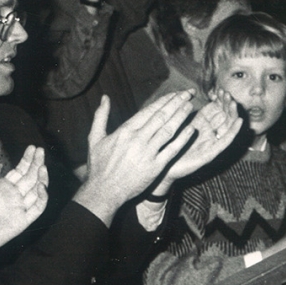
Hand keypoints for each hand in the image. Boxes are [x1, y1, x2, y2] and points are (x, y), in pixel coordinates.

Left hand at [0, 145, 48, 258]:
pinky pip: (37, 209)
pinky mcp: (21, 221)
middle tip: (41, 150)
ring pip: (36, 191)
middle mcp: (12, 197)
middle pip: (29, 177)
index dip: (27, 160)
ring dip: (41, 178)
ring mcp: (18, 208)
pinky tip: (41, 186)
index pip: (19, 172)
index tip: (33, 148)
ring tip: (42, 166)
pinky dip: (42, 198)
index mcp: (0, 188)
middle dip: (36, 164)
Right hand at [77, 92, 196, 221]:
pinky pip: (172, 150)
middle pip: (161, 117)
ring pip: (169, 130)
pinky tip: (190, 130)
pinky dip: (182, 139)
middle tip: (188, 94)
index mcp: (125, 130)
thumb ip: (101, 116)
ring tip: (190, 106)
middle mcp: (138, 139)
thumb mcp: (95, 138)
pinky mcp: (156, 166)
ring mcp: (148, 153)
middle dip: (176, 103)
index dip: (164, 100)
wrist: (104, 191)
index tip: (174, 94)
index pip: (149, 110)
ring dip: (181, 117)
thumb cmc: (99, 165)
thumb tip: (105, 97)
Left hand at [152, 91, 242, 195]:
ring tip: (234, 103)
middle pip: (223, 115)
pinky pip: (225, 142)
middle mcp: (208, 132)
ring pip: (226, 126)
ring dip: (232, 114)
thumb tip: (189, 91)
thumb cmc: (167, 143)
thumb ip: (183, 109)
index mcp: (200, 124)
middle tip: (228, 93)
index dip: (219, 99)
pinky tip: (239, 121)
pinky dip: (233, 131)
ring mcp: (210, 143)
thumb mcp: (176, 122)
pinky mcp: (210, 153)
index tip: (220, 89)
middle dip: (227, 104)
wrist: (161, 165)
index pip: (215, 108)